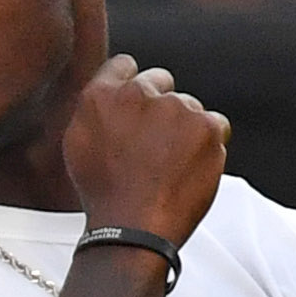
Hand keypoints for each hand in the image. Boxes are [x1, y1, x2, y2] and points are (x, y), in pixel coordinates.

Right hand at [62, 53, 227, 246]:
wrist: (132, 229)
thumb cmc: (104, 195)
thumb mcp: (79, 147)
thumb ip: (96, 110)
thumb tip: (116, 93)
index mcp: (100, 97)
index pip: (123, 66)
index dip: (131, 85)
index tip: (136, 106)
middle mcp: (138, 94)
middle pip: (160, 82)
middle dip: (159, 106)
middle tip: (152, 145)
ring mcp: (176, 108)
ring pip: (189, 108)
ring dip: (184, 129)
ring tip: (168, 167)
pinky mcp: (207, 126)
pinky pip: (216, 125)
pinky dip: (208, 145)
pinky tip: (189, 169)